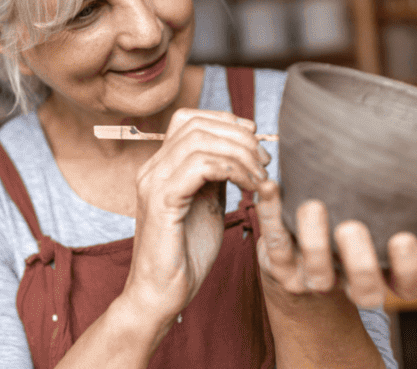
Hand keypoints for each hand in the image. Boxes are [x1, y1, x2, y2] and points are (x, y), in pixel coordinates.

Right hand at [122, 108, 270, 323]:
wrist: (159, 296)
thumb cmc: (184, 256)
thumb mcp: (207, 206)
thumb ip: (215, 177)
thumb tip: (239, 153)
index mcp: (160, 167)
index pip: (190, 119)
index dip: (227, 122)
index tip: (256, 143)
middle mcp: (151, 169)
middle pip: (196, 123)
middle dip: (239, 136)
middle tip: (264, 161)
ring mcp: (153, 183)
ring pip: (199, 140)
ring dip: (239, 153)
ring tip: (260, 177)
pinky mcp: (162, 202)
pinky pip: (199, 166)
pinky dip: (232, 169)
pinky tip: (249, 187)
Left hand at [255, 178, 416, 308]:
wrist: (295, 251)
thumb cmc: (353, 217)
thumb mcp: (384, 212)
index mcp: (383, 271)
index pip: (408, 285)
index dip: (408, 268)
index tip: (403, 237)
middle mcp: (349, 280)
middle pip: (364, 291)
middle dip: (359, 263)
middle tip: (351, 228)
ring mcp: (313, 277)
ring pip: (316, 274)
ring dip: (314, 242)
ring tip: (313, 206)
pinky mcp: (280, 264)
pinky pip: (275, 243)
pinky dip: (270, 213)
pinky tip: (272, 187)